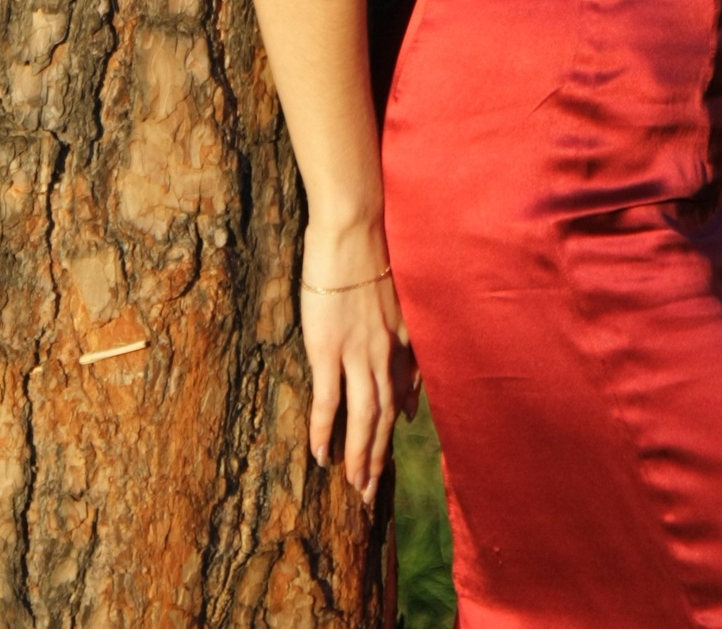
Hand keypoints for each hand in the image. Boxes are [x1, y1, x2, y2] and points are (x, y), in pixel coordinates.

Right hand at [300, 227, 421, 508]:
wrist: (353, 229)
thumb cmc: (368, 249)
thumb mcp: (392, 287)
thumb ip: (396, 317)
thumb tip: (397, 334)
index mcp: (400, 336)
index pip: (401, 388)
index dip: (397, 419)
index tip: (394, 441)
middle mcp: (386, 352)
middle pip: (385, 416)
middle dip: (378, 456)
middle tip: (370, 493)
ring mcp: (358, 353)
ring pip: (363, 418)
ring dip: (359, 458)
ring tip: (354, 489)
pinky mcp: (329, 350)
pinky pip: (330, 402)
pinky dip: (326, 432)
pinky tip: (320, 456)